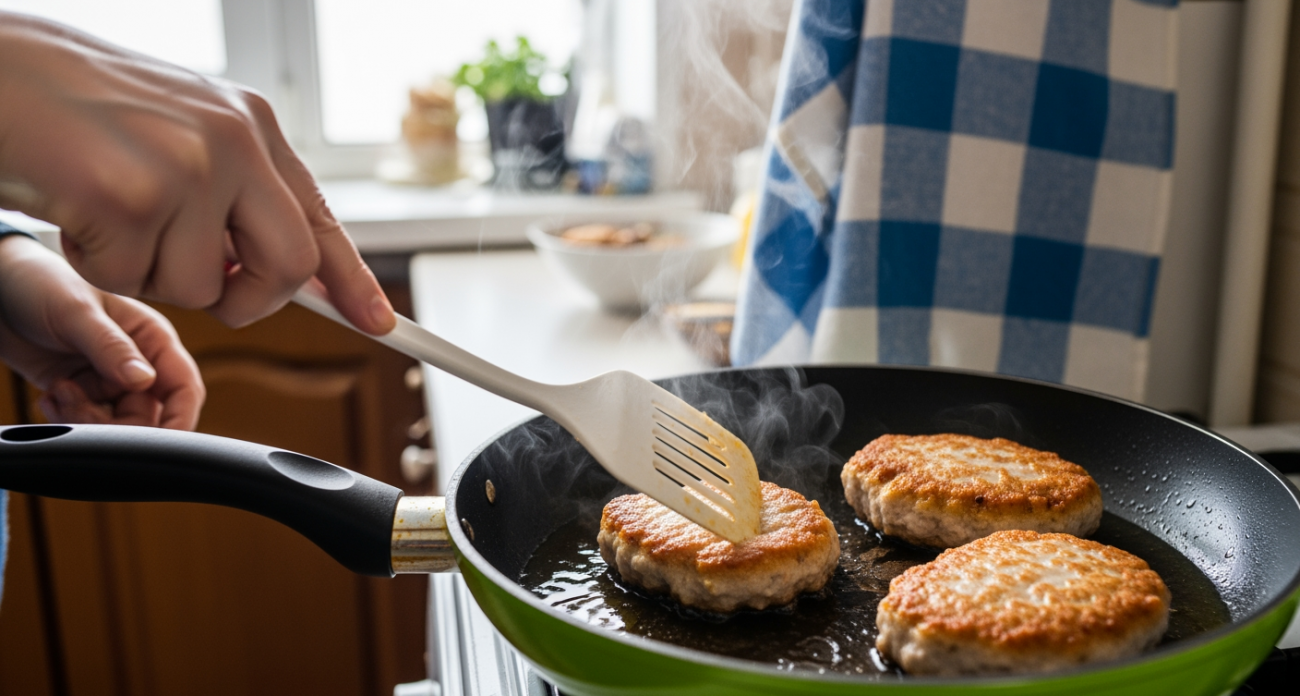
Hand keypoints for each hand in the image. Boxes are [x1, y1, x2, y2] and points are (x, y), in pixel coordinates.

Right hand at [0, 11, 394, 333]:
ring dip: (146, 273)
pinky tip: (74, 210)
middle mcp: (233, 140)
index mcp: (252, 122)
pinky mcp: (130, 197)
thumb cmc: (75, 108)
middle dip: (250, 299)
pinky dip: (96, 264)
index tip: (377, 321)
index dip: (352, 277)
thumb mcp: (180, 134)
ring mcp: (186, 167)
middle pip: (290, 267)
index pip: (320, 216)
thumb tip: (283, 270)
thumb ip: (237, 193)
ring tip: (107, 213)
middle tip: (208, 286)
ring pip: (200, 288)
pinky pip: (132, 281)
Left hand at [0, 235, 204, 429]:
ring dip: (84, 417)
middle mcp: (140, 362)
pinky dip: (66, 418)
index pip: (184, 387)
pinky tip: (50, 394)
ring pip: (117, 424)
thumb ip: (112, 348)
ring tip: (57, 391)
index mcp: (153, 338)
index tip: (159, 443)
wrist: (0, 289)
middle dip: (112, 421)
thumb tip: (145, 381)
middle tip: (74, 400)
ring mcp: (111, 379)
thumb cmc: (43, 284)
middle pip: (149, 416)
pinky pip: (89, 423)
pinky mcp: (84, 392)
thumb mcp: (77, 313)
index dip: (180, 418)